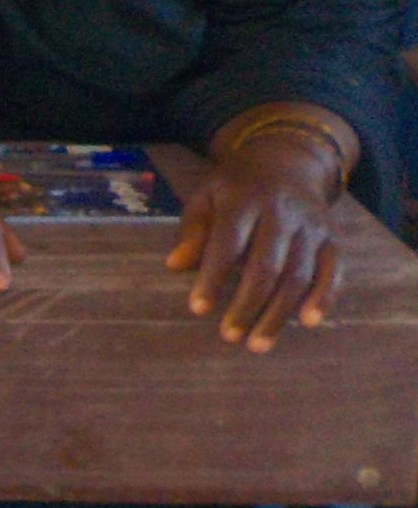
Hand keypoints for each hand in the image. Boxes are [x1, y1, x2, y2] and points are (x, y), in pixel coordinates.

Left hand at [165, 133, 342, 350]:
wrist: (287, 163)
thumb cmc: (234, 189)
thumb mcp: (206, 197)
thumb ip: (192, 231)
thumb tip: (174, 265)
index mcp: (244, 200)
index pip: (227, 243)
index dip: (212, 278)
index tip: (197, 309)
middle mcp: (283, 212)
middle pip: (266, 265)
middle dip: (247, 305)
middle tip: (228, 336)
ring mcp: (311, 227)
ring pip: (298, 275)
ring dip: (279, 313)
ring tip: (257, 344)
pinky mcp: (333, 239)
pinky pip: (334, 270)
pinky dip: (325, 297)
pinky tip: (310, 322)